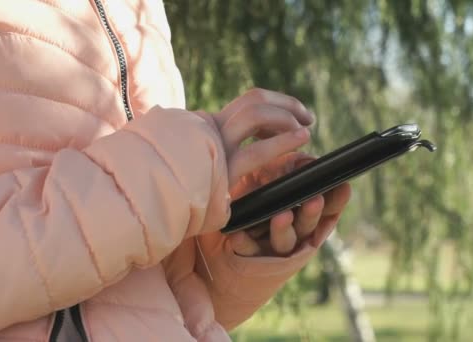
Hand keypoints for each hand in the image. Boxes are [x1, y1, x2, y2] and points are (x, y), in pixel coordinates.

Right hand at [196, 88, 314, 188]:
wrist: (164, 210)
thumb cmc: (192, 188)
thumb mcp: (210, 157)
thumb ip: (229, 144)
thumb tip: (266, 134)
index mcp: (210, 124)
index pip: (250, 101)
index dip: (279, 103)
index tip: (296, 115)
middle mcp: (210, 128)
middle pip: (255, 99)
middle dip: (287, 104)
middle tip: (308, 119)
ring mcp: (214, 146)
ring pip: (256, 114)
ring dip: (286, 117)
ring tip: (304, 132)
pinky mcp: (220, 172)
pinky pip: (256, 151)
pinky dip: (283, 141)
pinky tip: (301, 140)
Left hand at [228, 153, 351, 256]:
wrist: (231, 217)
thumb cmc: (258, 188)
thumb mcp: (274, 171)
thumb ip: (293, 166)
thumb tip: (308, 161)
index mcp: (306, 212)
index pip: (329, 208)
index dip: (337, 200)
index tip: (343, 186)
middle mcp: (294, 230)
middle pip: (308, 225)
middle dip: (312, 213)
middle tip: (315, 201)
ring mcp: (273, 243)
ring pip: (284, 241)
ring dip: (283, 228)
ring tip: (282, 216)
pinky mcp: (249, 252)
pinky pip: (247, 249)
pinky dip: (244, 241)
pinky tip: (237, 234)